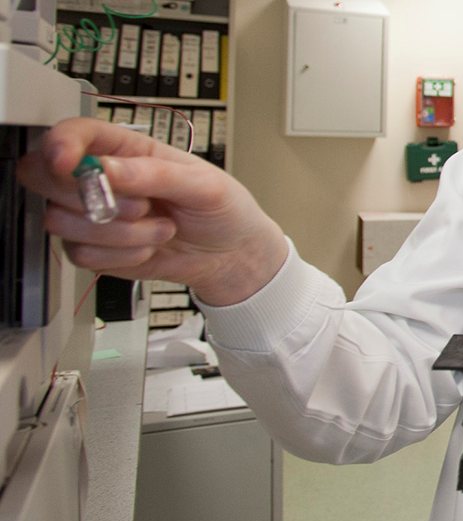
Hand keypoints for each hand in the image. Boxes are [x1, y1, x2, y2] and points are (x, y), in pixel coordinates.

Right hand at [17, 117, 287, 304]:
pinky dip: (120, 256)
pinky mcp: (94, 248)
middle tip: (142, 206)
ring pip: (61, 221)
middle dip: (89, 197)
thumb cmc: (222, 209)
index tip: (67, 163)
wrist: (231, 255)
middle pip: (43, 176)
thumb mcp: (203, 184)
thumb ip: (155, 174)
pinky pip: (80, 255)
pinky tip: (148, 247)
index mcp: (124, 148)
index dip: (59, 144)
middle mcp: (99, 178)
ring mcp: (91, 215)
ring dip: (117, 233)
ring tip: (160, 227)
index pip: (71, 133)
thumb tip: (107, 168)